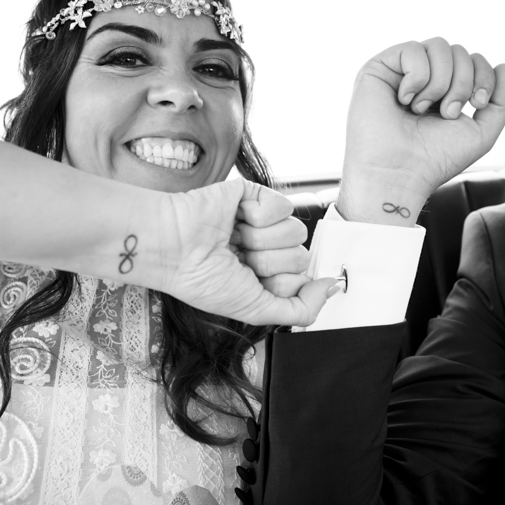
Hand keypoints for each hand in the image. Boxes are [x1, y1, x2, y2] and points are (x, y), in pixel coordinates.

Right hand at [160, 179, 334, 326]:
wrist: (172, 247)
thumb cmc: (202, 280)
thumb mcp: (257, 309)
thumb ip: (301, 309)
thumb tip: (332, 287)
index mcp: (265, 275)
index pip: (301, 279)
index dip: (278, 283)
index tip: (248, 281)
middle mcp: (266, 248)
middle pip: (301, 256)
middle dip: (268, 262)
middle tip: (236, 258)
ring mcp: (263, 222)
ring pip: (296, 231)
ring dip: (261, 240)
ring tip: (233, 239)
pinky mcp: (257, 195)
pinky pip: (284, 206)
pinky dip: (258, 217)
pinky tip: (234, 219)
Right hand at [339, 38, 504, 224]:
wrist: (400, 173)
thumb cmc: (435, 159)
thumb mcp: (482, 133)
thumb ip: (500, 102)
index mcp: (445, 90)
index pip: (474, 60)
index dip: (484, 76)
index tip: (478, 104)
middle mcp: (423, 77)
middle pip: (459, 51)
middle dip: (462, 83)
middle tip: (448, 113)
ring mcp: (401, 71)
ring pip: (438, 45)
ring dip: (440, 82)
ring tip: (422, 110)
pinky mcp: (379, 67)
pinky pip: (412, 49)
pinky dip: (417, 77)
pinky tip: (403, 101)